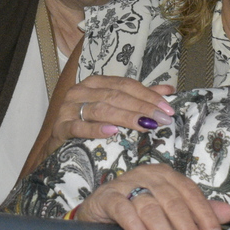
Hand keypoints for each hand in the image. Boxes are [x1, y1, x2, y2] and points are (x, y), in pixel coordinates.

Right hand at [56, 76, 174, 144]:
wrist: (60, 146)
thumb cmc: (90, 125)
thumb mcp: (115, 109)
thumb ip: (140, 98)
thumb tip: (168, 90)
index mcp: (95, 83)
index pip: (125, 85)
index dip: (148, 95)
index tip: (167, 109)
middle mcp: (80, 91)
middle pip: (116, 96)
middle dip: (142, 107)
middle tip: (161, 119)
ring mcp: (68, 108)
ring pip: (101, 109)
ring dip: (125, 117)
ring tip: (144, 125)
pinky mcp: (60, 127)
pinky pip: (79, 126)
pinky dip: (96, 129)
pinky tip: (112, 132)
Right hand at [74, 164, 229, 229]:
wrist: (98, 210)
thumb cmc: (137, 208)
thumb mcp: (169, 209)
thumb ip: (197, 211)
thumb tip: (228, 213)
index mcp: (166, 175)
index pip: (191, 193)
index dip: (205, 216)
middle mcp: (147, 175)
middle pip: (172, 200)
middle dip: (188, 228)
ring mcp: (125, 184)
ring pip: (150, 206)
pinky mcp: (107, 196)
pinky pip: (122, 209)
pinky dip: (134, 225)